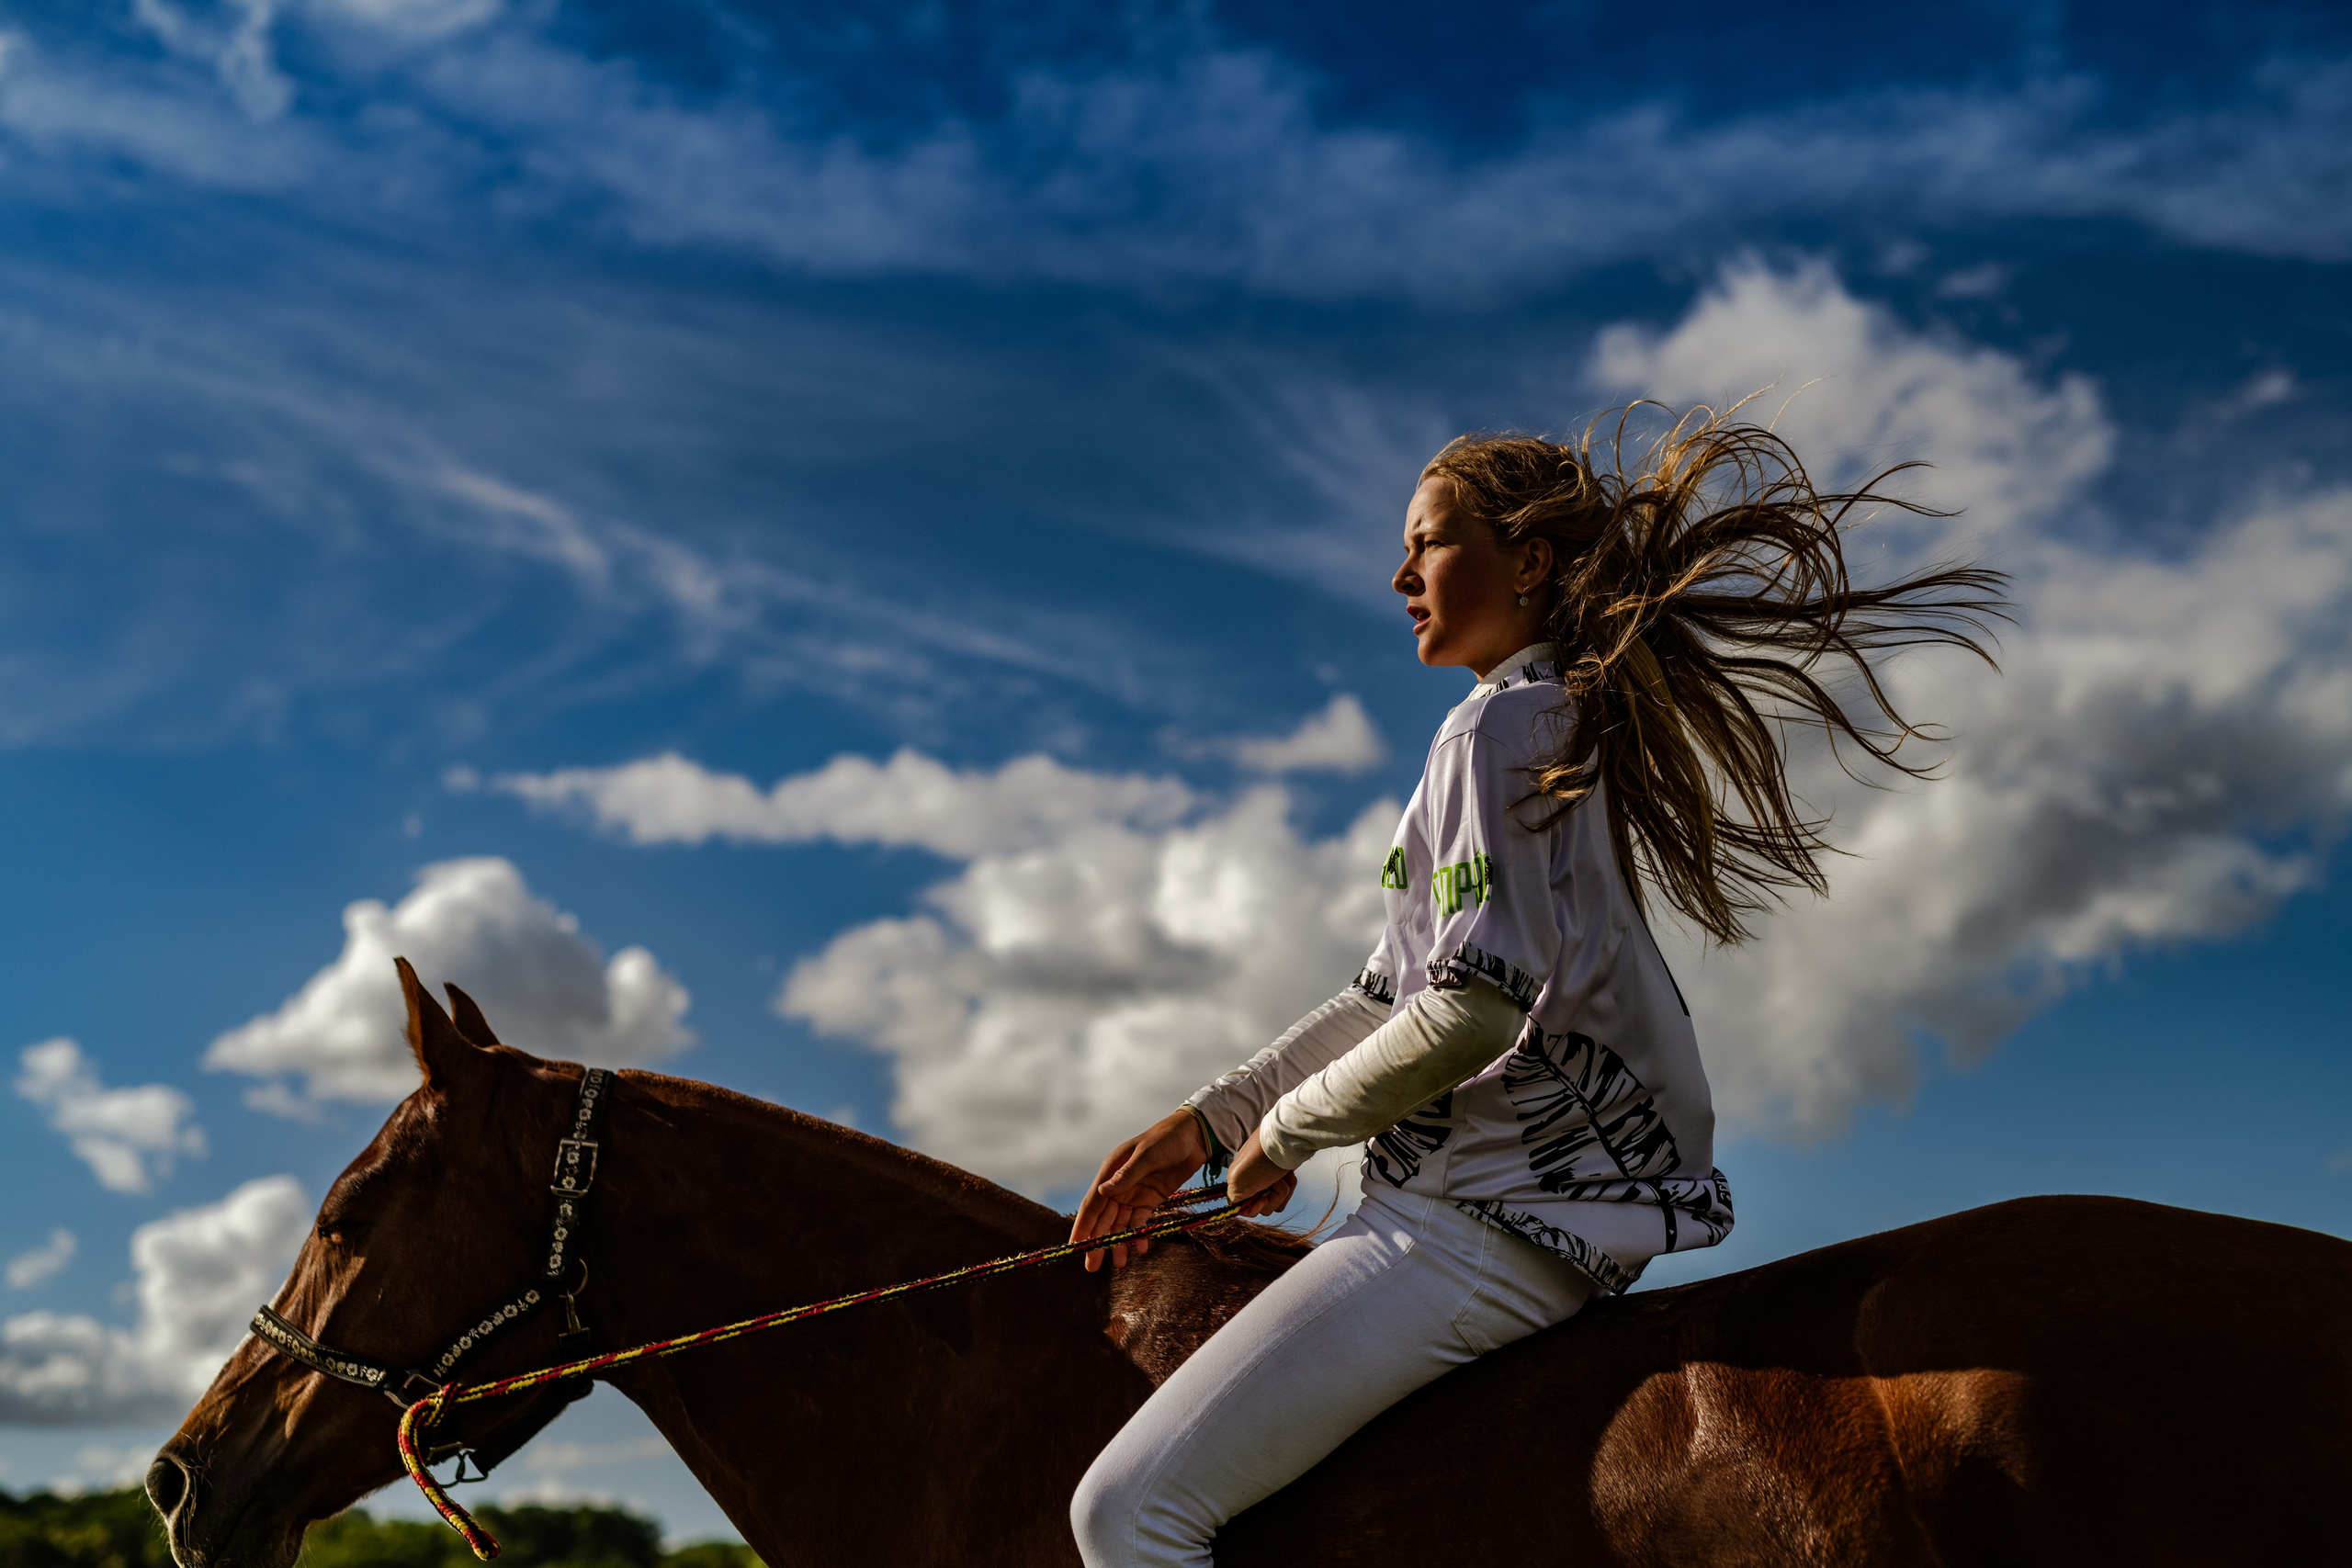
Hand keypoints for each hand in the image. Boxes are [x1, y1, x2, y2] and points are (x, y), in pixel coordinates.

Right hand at [1069, 1110, 1206, 1271]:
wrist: (1193, 1136)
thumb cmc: (1166, 1139)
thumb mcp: (1146, 1156)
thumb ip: (1126, 1175)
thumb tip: (1102, 1193)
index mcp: (1110, 1172)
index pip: (1092, 1204)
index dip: (1083, 1226)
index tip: (1075, 1247)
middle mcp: (1118, 1185)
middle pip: (1104, 1218)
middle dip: (1098, 1242)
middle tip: (1092, 1267)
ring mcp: (1134, 1193)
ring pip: (1121, 1223)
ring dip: (1119, 1242)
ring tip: (1120, 1264)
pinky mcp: (1150, 1199)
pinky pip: (1140, 1220)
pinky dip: (1139, 1234)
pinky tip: (1140, 1248)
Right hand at [1226, 1130, 1297, 1218]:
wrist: (1286, 1139)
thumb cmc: (1263, 1159)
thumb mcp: (1239, 1179)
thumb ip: (1233, 1196)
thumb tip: (1236, 1206)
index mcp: (1237, 1181)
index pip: (1244, 1208)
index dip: (1253, 1208)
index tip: (1262, 1199)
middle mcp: (1250, 1181)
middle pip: (1262, 1207)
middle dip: (1272, 1197)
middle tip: (1273, 1182)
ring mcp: (1267, 1178)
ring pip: (1276, 1201)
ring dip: (1282, 1191)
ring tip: (1282, 1175)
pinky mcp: (1281, 1175)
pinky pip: (1285, 1192)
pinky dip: (1289, 1185)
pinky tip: (1289, 1174)